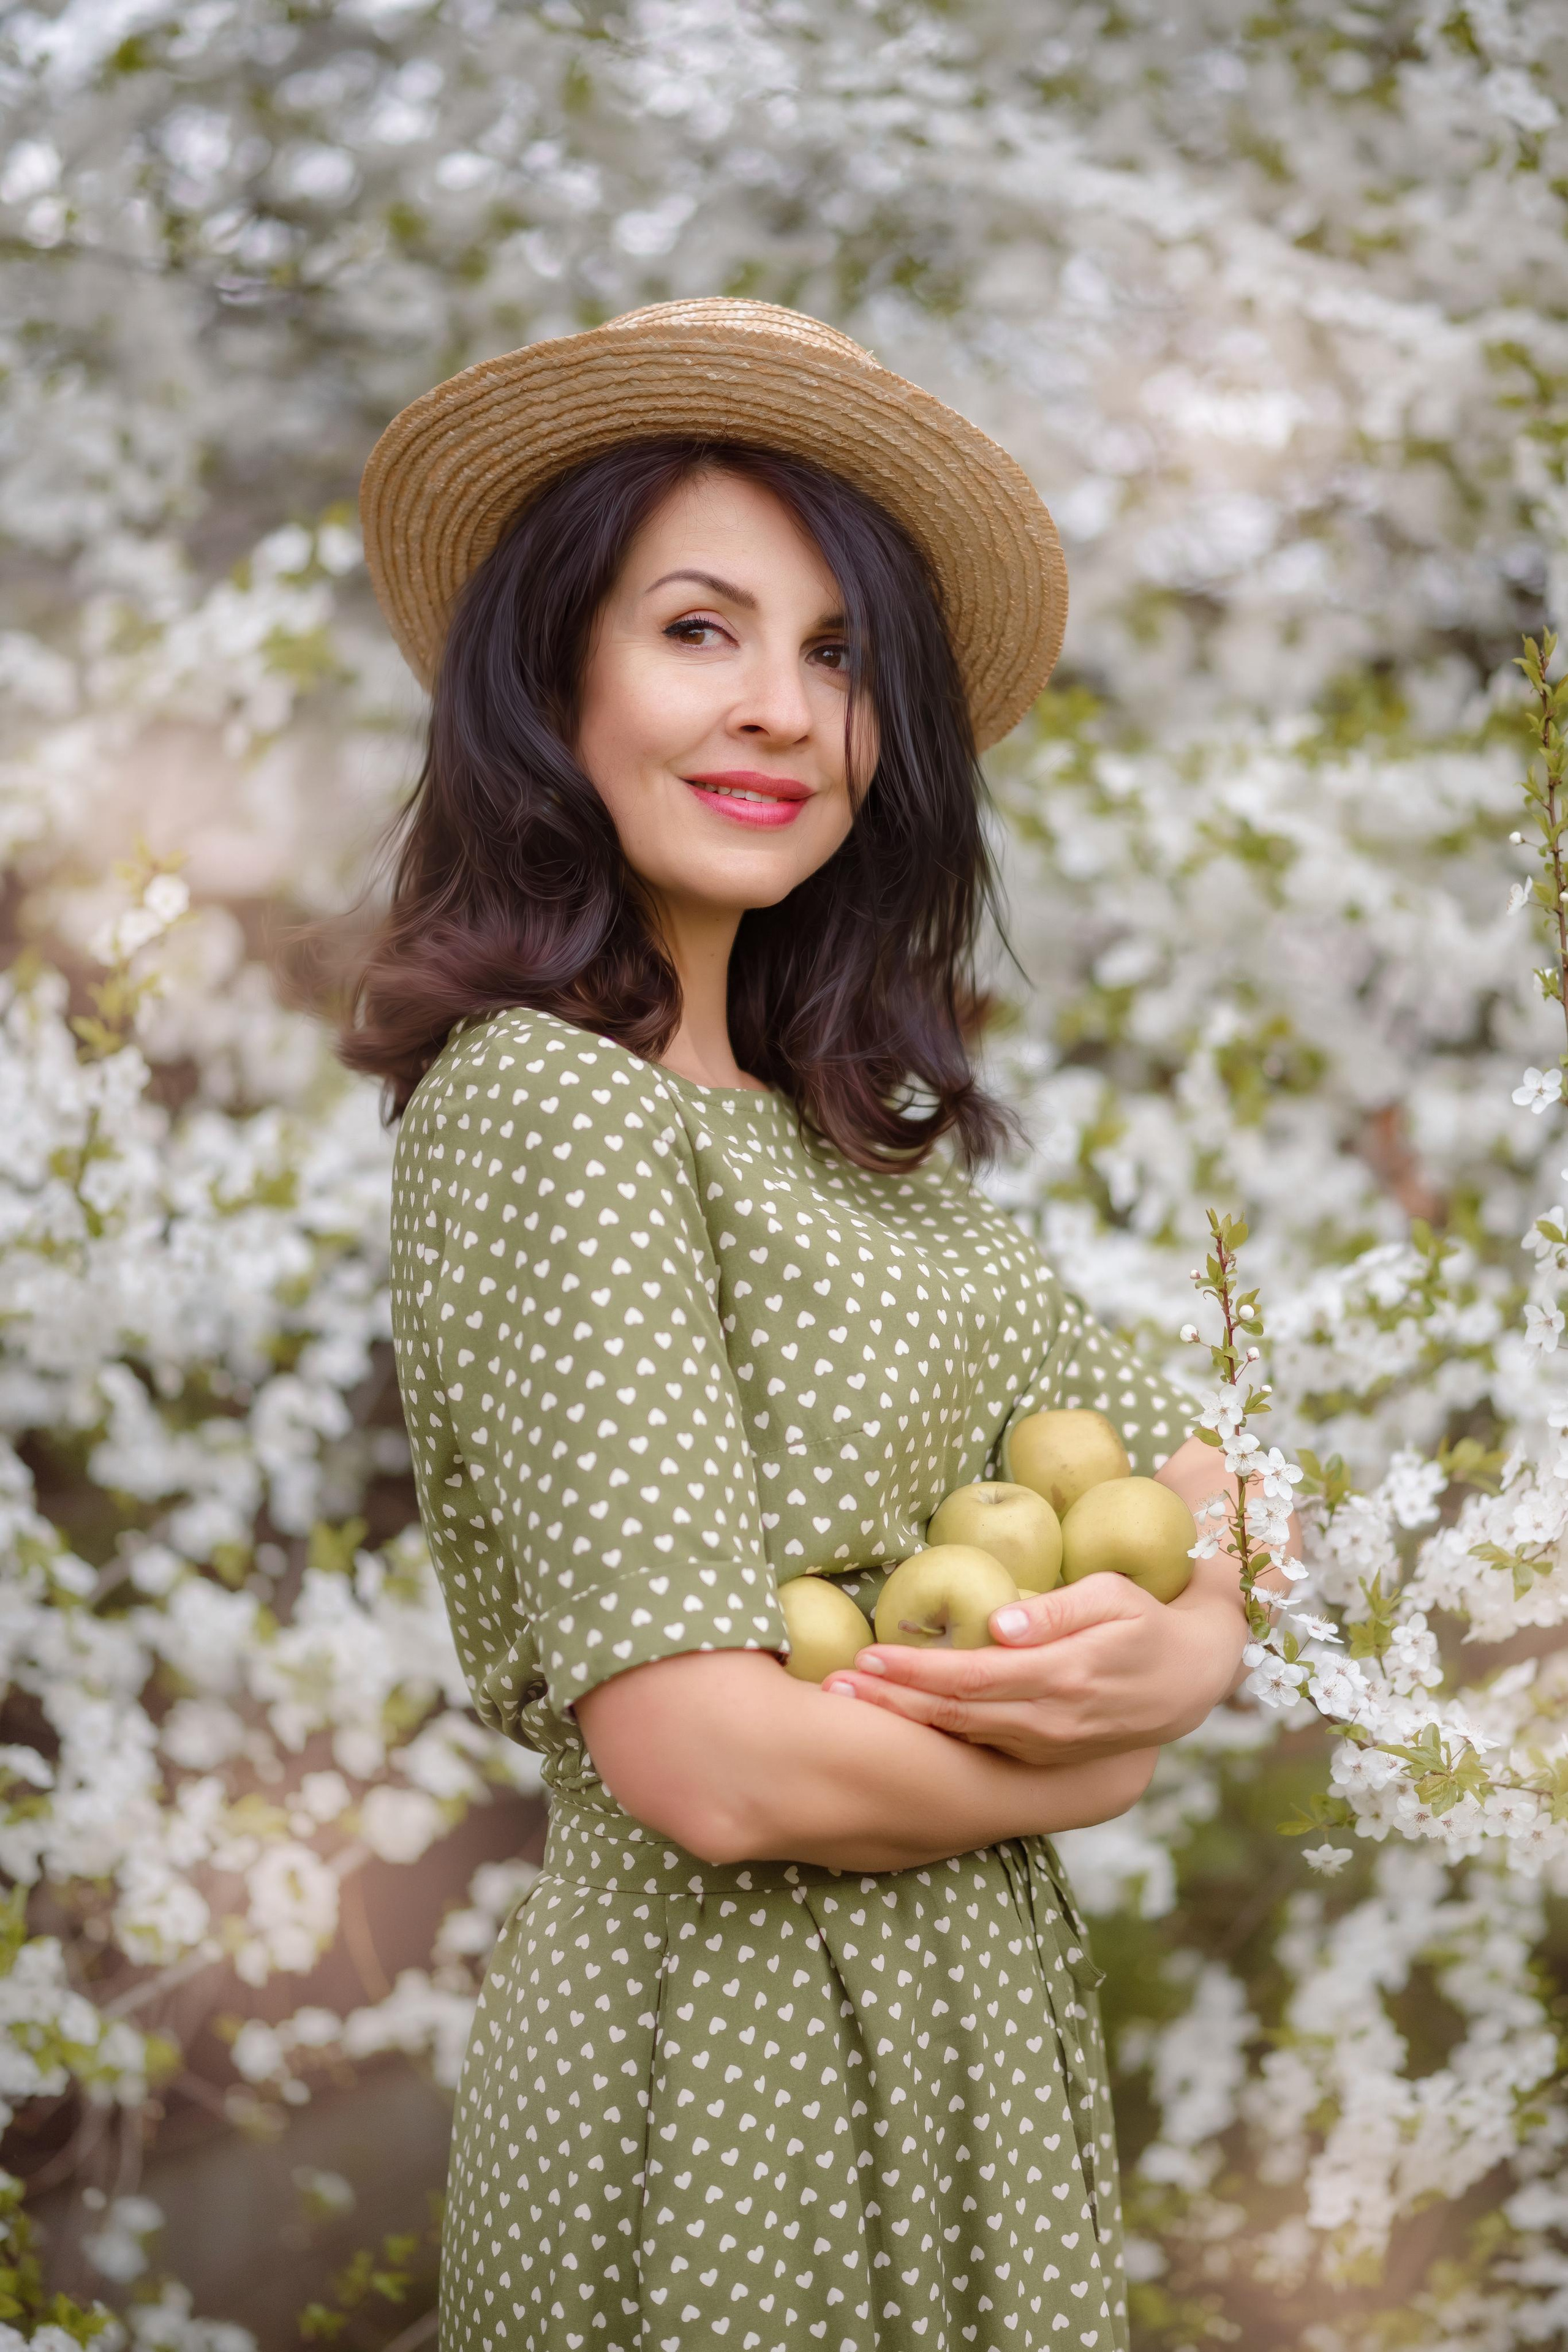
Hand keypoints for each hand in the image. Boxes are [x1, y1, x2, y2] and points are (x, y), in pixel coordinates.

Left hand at [822, 1559, 1250, 1766]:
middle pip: (955, 1714)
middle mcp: (1049, 1721)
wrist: (1188, 1681)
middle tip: (833, 1685)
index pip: (974, 1677)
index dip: (918, 1669)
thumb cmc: (1144, 1620)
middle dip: (892, 1700)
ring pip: (961, 1736)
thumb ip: (1058, 1610)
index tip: (868, 1653)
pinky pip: (979, 1745)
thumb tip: (1001, 1623)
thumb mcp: (1113, 1598)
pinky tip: (896, 1715)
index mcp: (1064, 1676)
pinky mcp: (1043, 1757)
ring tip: (850, 1698)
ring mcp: (1046, 1747)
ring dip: (904, 1718)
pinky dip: (934, 1733)